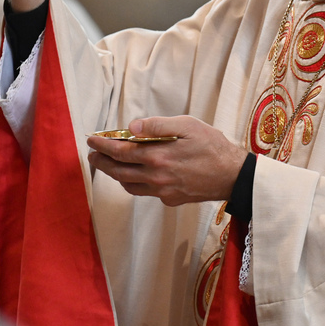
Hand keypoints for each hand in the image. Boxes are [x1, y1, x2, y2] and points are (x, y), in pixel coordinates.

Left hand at [86, 116, 248, 205]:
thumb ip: (157, 125)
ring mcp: (162, 191)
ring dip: (114, 175)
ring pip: (129, 185)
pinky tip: (134, 175)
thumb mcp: (187, 125)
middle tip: (92, 154)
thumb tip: (132, 127)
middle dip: (101, 162)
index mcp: (158, 156)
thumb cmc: (212, 146)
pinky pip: (144, 192)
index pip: (120, 152)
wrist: (233, 176)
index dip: (102, 146)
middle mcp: (156, 177)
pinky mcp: (170, 200)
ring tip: (109, 164)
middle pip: (118, 172)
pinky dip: (133, 183)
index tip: (91, 139)